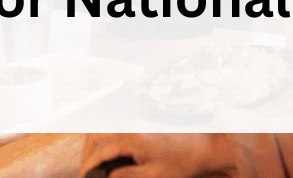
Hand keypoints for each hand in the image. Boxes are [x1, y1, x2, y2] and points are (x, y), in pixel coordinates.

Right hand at [81, 134, 240, 177]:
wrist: (207, 147)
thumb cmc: (184, 161)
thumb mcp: (152, 176)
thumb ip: (124, 176)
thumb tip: (106, 176)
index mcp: (132, 136)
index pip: (100, 150)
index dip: (89, 165)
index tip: (85, 175)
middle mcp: (132, 124)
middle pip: (97, 135)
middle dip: (89, 153)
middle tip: (89, 169)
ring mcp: (137, 120)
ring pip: (106, 130)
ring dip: (97, 146)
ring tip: (98, 164)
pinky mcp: (143, 122)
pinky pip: (117, 129)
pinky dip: (109, 141)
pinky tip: (112, 155)